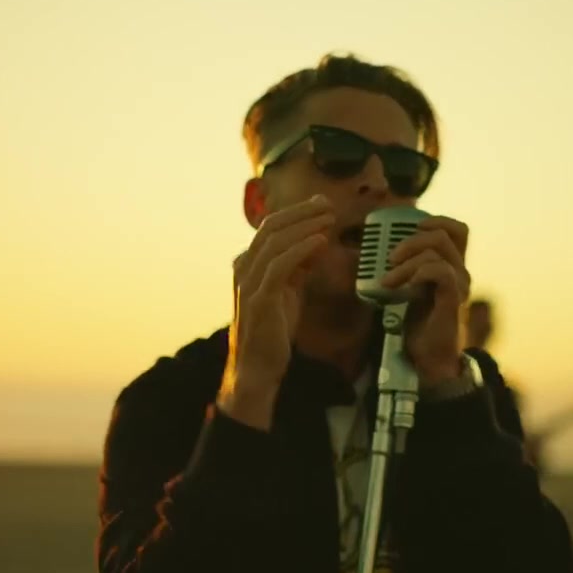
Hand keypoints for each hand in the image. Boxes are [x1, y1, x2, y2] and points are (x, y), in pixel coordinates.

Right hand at [221, 195, 334, 428]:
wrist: (257, 367)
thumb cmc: (273, 330)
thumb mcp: (287, 290)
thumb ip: (298, 266)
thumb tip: (317, 243)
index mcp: (247, 264)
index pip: (270, 227)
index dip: (296, 212)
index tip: (321, 205)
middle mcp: (243, 268)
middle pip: (271, 227)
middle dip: (302, 213)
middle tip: (328, 205)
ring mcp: (248, 283)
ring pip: (275, 242)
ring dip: (305, 226)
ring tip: (329, 219)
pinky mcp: (259, 299)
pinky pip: (280, 266)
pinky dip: (301, 249)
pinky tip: (321, 241)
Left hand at [379, 215, 471, 386]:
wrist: (429, 359)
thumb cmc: (419, 325)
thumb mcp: (411, 289)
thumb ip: (408, 268)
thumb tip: (386, 249)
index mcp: (453, 266)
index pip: (458, 229)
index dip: (436, 220)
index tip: (411, 230)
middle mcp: (461, 272)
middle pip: (444, 234)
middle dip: (412, 241)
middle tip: (391, 259)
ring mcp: (460, 285)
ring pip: (438, 251)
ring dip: (407, 262)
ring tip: (389, 281)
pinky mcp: (454, 299)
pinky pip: (441, 271)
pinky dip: (419, 273)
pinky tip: (406, 287)